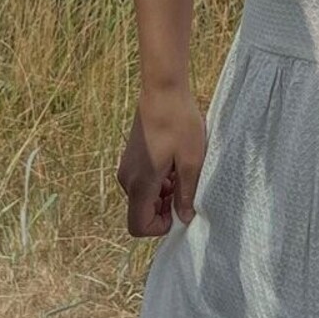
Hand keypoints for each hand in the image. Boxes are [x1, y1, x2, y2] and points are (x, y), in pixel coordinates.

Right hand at [116, 85, 206, 237]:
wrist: (163, 90)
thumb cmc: (179, 122)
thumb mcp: (191, 161)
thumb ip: (186, 193)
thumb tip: (185, 218)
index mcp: (140, 184)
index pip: (138, 227)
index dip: (160, 227)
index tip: (180, 208)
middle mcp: (127, 179)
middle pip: (142, 212)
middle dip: (165, 208)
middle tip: (186, 185)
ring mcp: (127, 167)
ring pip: (144, 196)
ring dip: (164, 192)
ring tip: (183, 170)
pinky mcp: (131, 158)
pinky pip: (143, 181)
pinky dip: (159, 180)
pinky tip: (175, 161)